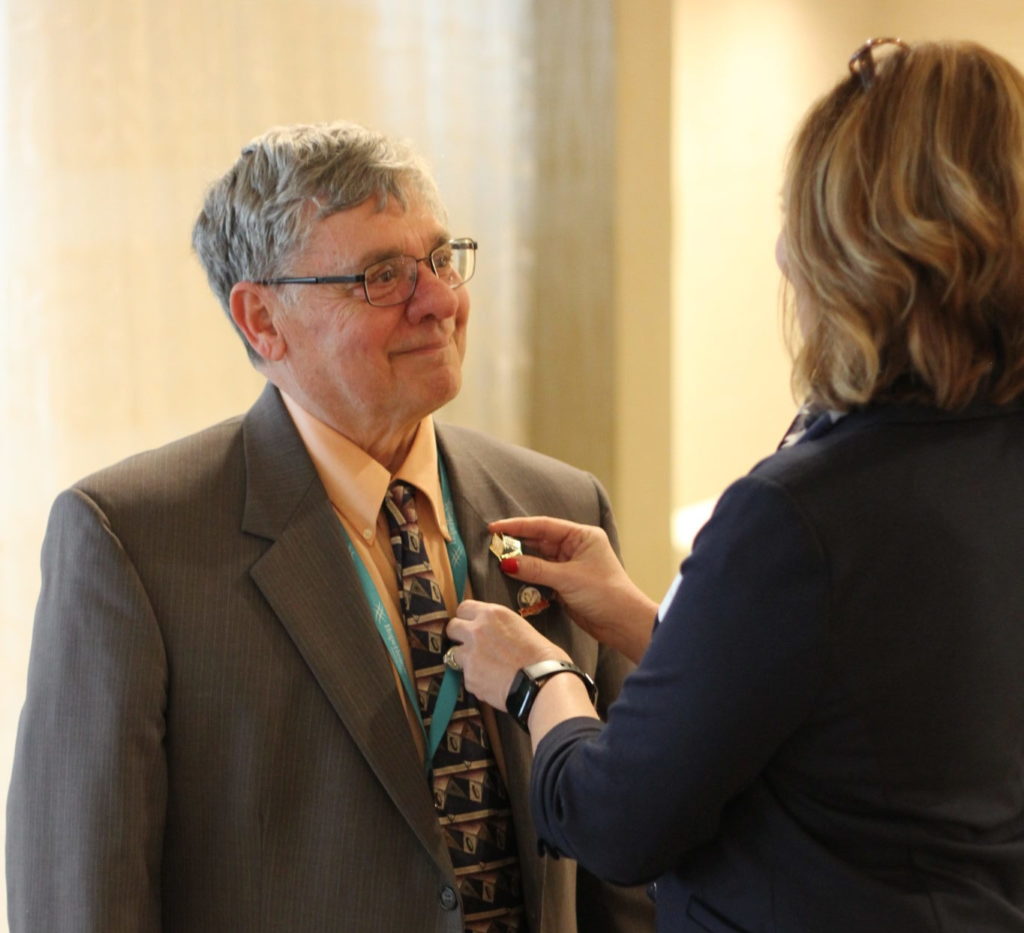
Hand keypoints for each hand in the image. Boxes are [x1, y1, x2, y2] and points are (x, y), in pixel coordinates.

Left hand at [446, 600, 570, 710]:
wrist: (542, 683)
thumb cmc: (542, 655)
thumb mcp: (521, 626)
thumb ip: (500, 626)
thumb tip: (494, 632)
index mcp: (491, 614)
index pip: (463, 607)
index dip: (467, 617)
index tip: (471, 624)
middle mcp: (476, 631)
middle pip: (452, 627)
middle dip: (459, 636)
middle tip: (471, 644)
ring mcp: (470, 655)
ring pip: (453, 654)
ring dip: (464, 659)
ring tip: (482, 666)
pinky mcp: (469, 678)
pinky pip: (466, 677)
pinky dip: (475, 679)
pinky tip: (491, 682)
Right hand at [490, 516, 657, 662]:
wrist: (623, 623)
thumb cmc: (605, 594)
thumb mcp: (568, 578)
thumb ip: (536, 569)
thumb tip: (507, 562)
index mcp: (582, 536)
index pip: (544, 526)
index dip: (517, 526)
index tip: (495, 528)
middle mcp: (575, 547)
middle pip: (539, 541)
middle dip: (516, 543)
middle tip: (491, 545)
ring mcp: (570, 566)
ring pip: (538, 559)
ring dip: (521, 561)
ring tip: (497, 560)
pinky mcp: (565, 584)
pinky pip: (541, 575)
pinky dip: (528, 577)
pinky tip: (512, 576)